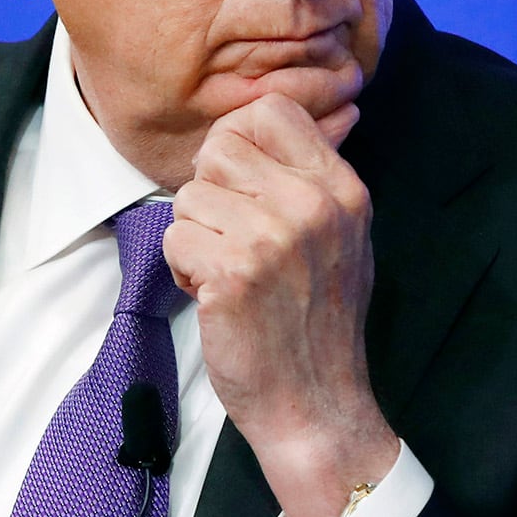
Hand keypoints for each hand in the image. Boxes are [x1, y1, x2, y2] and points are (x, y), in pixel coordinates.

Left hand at [164, 92, 398, 516]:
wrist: (317, 405)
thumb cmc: (315, 324)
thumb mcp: (339, 237)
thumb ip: (304, 181)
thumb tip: (250, 128)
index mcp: (341, 189)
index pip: (270, 110)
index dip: (236, 140)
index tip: (236, 182)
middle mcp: (312, 205)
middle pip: (219, 148)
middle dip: (208, 193)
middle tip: (230, 238)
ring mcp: (273, 237)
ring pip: (189, 196)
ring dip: (195, 237)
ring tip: (229, 274)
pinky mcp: (234, 271)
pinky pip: (174, 238)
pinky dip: (184, 271)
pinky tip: (218, 298)